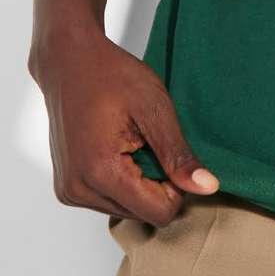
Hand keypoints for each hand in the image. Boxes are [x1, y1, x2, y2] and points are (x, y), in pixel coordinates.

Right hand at [29, 28, 219, 226]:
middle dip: (155, 184)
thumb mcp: (154, 107)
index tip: (168, 152)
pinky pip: (107, 201)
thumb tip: (208, 188)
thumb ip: (178, 154)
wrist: (69, 61)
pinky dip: (120, 181)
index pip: (159, 213)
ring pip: (125, 210)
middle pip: (142, 214)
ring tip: (129, 142)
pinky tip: (115, 148)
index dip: (175, 187)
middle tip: (147, 142)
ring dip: (137, 183)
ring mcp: (69, 191)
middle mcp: (78, 189)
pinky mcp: (66, 188)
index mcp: (101, 171)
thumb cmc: (111, 75)